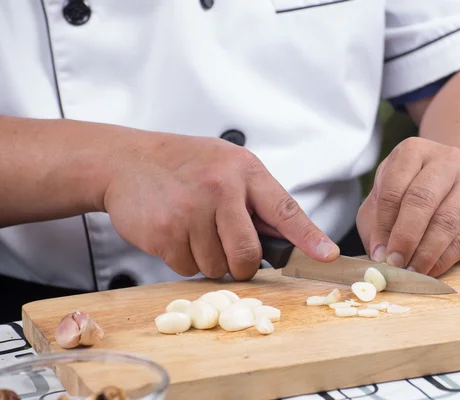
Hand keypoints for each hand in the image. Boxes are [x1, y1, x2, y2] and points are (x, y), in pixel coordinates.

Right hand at [103, 134, 338, 279]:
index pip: (284, 209)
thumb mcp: (227, 165)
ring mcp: (191, 212)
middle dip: (241, 262)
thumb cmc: (184, 164)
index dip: (308, 236)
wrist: (127, 161)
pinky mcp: (165, 233)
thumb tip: (290, 238)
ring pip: (216, 267)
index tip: (327, 256)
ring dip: (208, 259)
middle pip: (247, 254)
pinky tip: (175, 232)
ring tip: (194, 229)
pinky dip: (184, 259)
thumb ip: (257, 199)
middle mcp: (221, 189)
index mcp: (243, 171)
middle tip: (228, 249)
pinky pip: (187, 268)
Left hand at [356, 137, 459, 276]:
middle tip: (394, 263)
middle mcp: (447, 161)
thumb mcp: (385, 197)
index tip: (379, 251)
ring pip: (446, 222)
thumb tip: (379, 255)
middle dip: (405, 237)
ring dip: (424, 253)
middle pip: (422, 200)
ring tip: (410, 271)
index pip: (394, 187)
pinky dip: (443, 260)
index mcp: (413, 151)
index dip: (384, 223)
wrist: (459, 187)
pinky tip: (429, 270)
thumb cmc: (411, 193)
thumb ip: (375, 223)